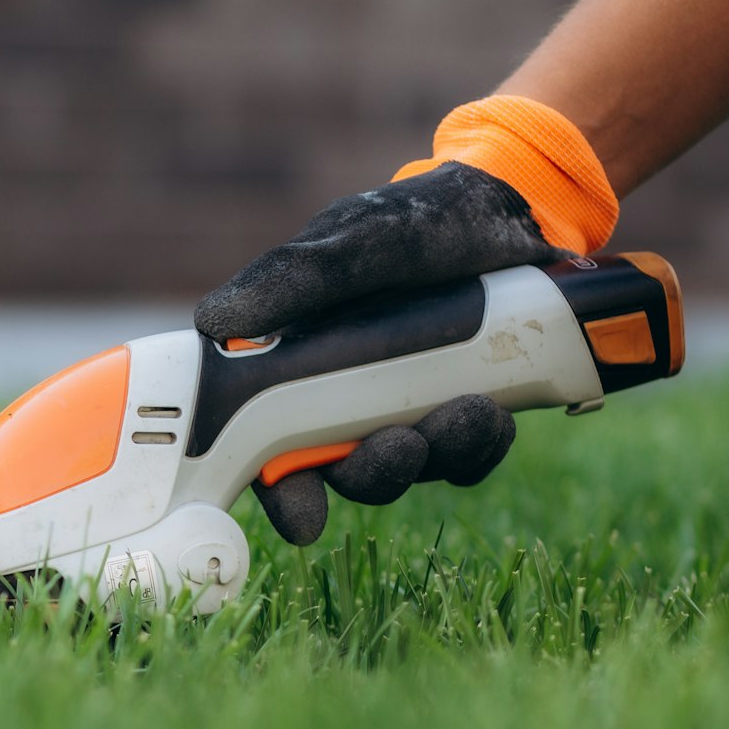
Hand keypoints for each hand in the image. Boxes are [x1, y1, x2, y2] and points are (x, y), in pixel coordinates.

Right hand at [194, 161, 566, 543]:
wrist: (518, 213)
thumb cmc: (417, 221)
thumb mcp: (353, 241)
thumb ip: (291, 279)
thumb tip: (211, 322)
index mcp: (296, 359)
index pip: (267, 442)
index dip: (280, 489)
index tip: (303, 516)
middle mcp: (345, 393)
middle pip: (341, 472)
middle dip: (373, 473)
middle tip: (402, 446)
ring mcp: (405, 406)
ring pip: (409, 468)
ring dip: (437, 452)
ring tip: (473, 410)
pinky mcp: (462, 411)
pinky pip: (467, 458)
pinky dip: (481, 444)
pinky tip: (495, 408)